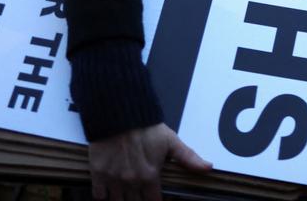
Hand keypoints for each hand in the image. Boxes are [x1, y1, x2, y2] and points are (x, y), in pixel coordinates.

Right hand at [88, 122, 209, 200]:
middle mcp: (131, 182)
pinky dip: (103, 196)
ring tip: (127, 193)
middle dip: (139, 200)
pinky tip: (109, 191)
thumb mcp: (170, 141)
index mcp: (150, 176)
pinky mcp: (98, 173)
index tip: (154, 196)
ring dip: (123, 199)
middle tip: (141, 193)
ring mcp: (113, 179)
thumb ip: (188, 158)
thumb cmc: (145, 126)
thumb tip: (208, 168)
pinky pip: (98, 196)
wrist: (119, 114)